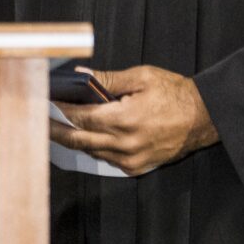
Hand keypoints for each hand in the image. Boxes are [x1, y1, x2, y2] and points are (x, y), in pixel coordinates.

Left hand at [48, 66, 218, 175]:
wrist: (202, 117)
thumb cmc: (175, 94)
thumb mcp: (141, 77)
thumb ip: (107, 80)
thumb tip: (80, 76)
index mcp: (124, 119)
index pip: (80, 117)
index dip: (60, 110)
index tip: (46, 102)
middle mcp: (124, 144)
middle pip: (78, 140)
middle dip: (57, 131)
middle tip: (40, 121)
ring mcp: (130, 159)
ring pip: (91, 152)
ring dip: (75, 140)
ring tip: (60, 127)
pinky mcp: (136, 167)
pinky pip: (107, 160)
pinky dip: (95, 148)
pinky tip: (89, 137)